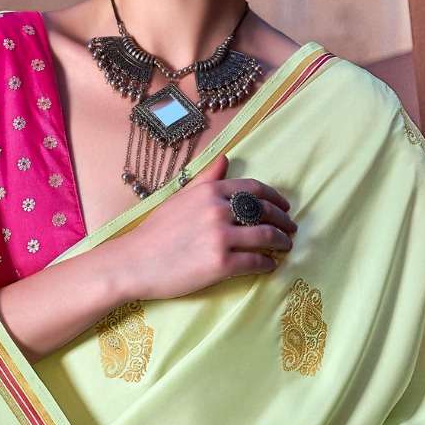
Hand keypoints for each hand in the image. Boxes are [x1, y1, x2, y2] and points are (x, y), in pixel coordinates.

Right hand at [119, 153, 298, 302]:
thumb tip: (226, 159)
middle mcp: (218, 210)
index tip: (285, 206)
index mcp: (209, 191)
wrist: (134, 262)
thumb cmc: (155, 232)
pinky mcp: (221, 264)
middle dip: (283, 221)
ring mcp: (221, 238)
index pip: (255, 189)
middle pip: (265, 212)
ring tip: (286, 247)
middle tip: (291, 229)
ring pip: (266, 237)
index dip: (275, 198)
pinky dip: (268, 264)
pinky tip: (270, 266)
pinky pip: (256, 262)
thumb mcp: (180, 197)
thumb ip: (206, 179)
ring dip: (281, 243)